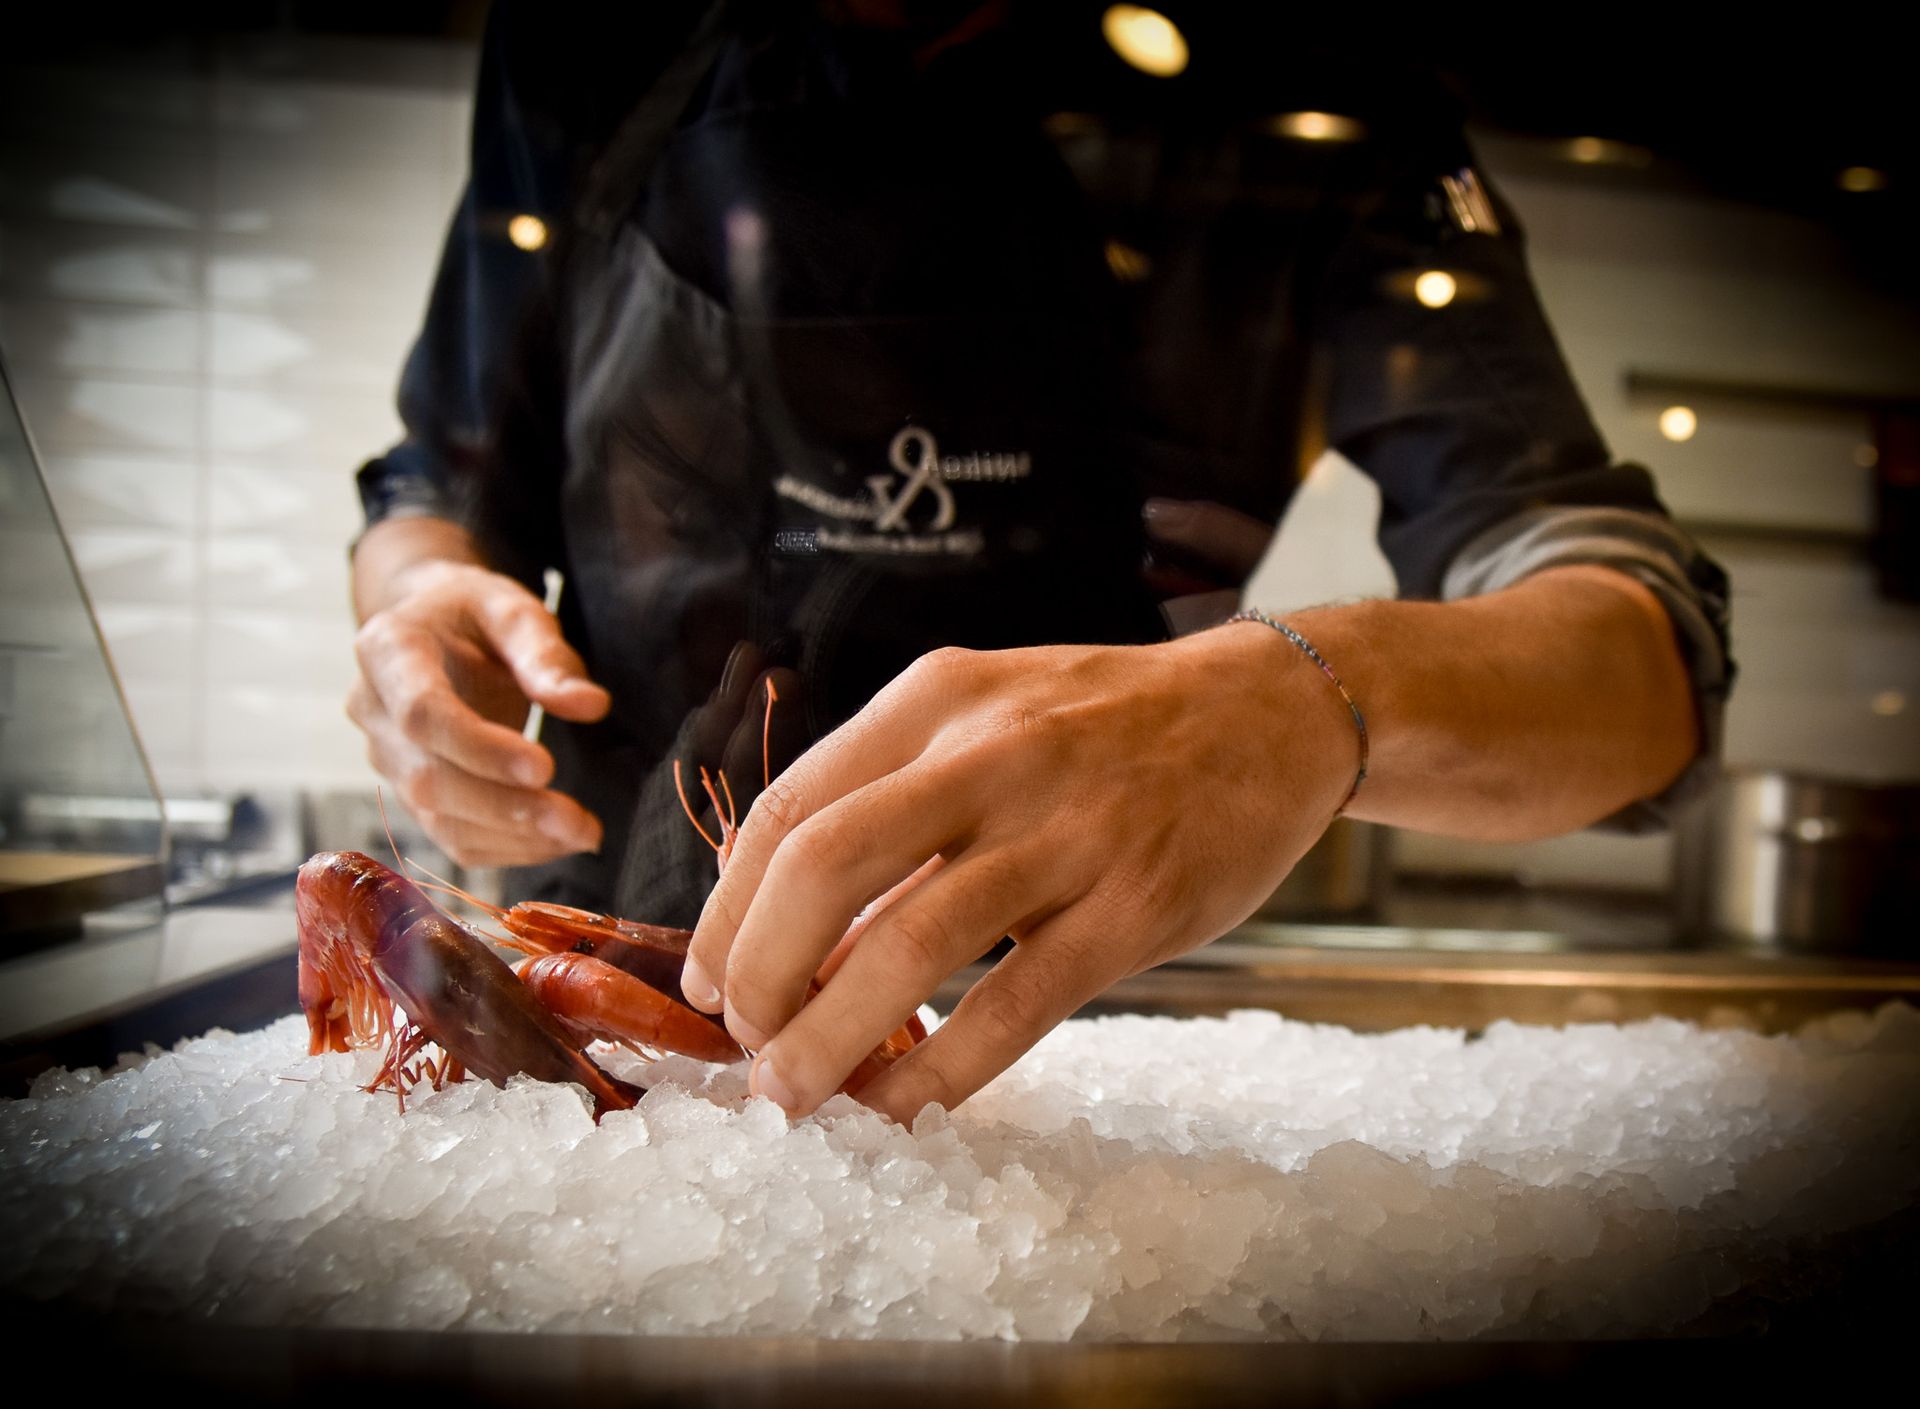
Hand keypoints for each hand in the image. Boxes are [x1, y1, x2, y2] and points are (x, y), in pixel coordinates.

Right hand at [347, 559, 610, 866]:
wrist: (432, 627)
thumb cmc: (474, 613)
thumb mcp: (512, 609)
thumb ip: (546, 654)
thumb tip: (589, 705)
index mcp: (387, 651)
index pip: (422, 714)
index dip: (479, 749)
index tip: (546, 766)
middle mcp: (373, 711)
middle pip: (430, 779)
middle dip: (507, 808)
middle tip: (579, 823)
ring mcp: (386, 758)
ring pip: (439, 819)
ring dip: (514, 837)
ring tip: (582, 834)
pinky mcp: (409, 792)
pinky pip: (451, 836)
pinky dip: (507, 848)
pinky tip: (558, 839)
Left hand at [680, 623, 1358, 1122]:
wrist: (1270, 713)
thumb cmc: (1106, 726)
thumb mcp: (989, 712)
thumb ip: (896, 793)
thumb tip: (790, 929)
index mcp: (938, 698)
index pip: (790, 809)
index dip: (725, 910)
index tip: (706, 979)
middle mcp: (993, 752)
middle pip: (824, 867)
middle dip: (757, 973)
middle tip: (743, 1042)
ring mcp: (1070, 830)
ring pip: (911, 946)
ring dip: (828, 1038)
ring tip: (794, 1095)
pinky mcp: (1137, 906)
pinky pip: (1015, 1006)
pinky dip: (942, 1071)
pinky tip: (903, 1107)